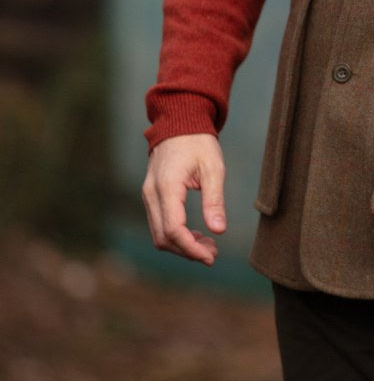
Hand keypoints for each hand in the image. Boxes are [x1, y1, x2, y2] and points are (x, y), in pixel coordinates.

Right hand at [142, 134, 226, 265]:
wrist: (179, 123)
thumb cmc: (198, 142)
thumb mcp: (213, 168)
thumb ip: (215, 200)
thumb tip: (219, 230)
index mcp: (167, 186)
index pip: (173, 229)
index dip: (191, 248)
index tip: (211, 257)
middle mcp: (152, 194)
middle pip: (163, 237)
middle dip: (188, 251)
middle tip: (213, 254)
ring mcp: (148, 196)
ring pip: (159, 234)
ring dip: (182, 246)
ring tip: (209, 246)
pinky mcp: (151, 196)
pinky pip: (159, 224)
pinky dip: (176, 235)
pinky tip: (197, 235)